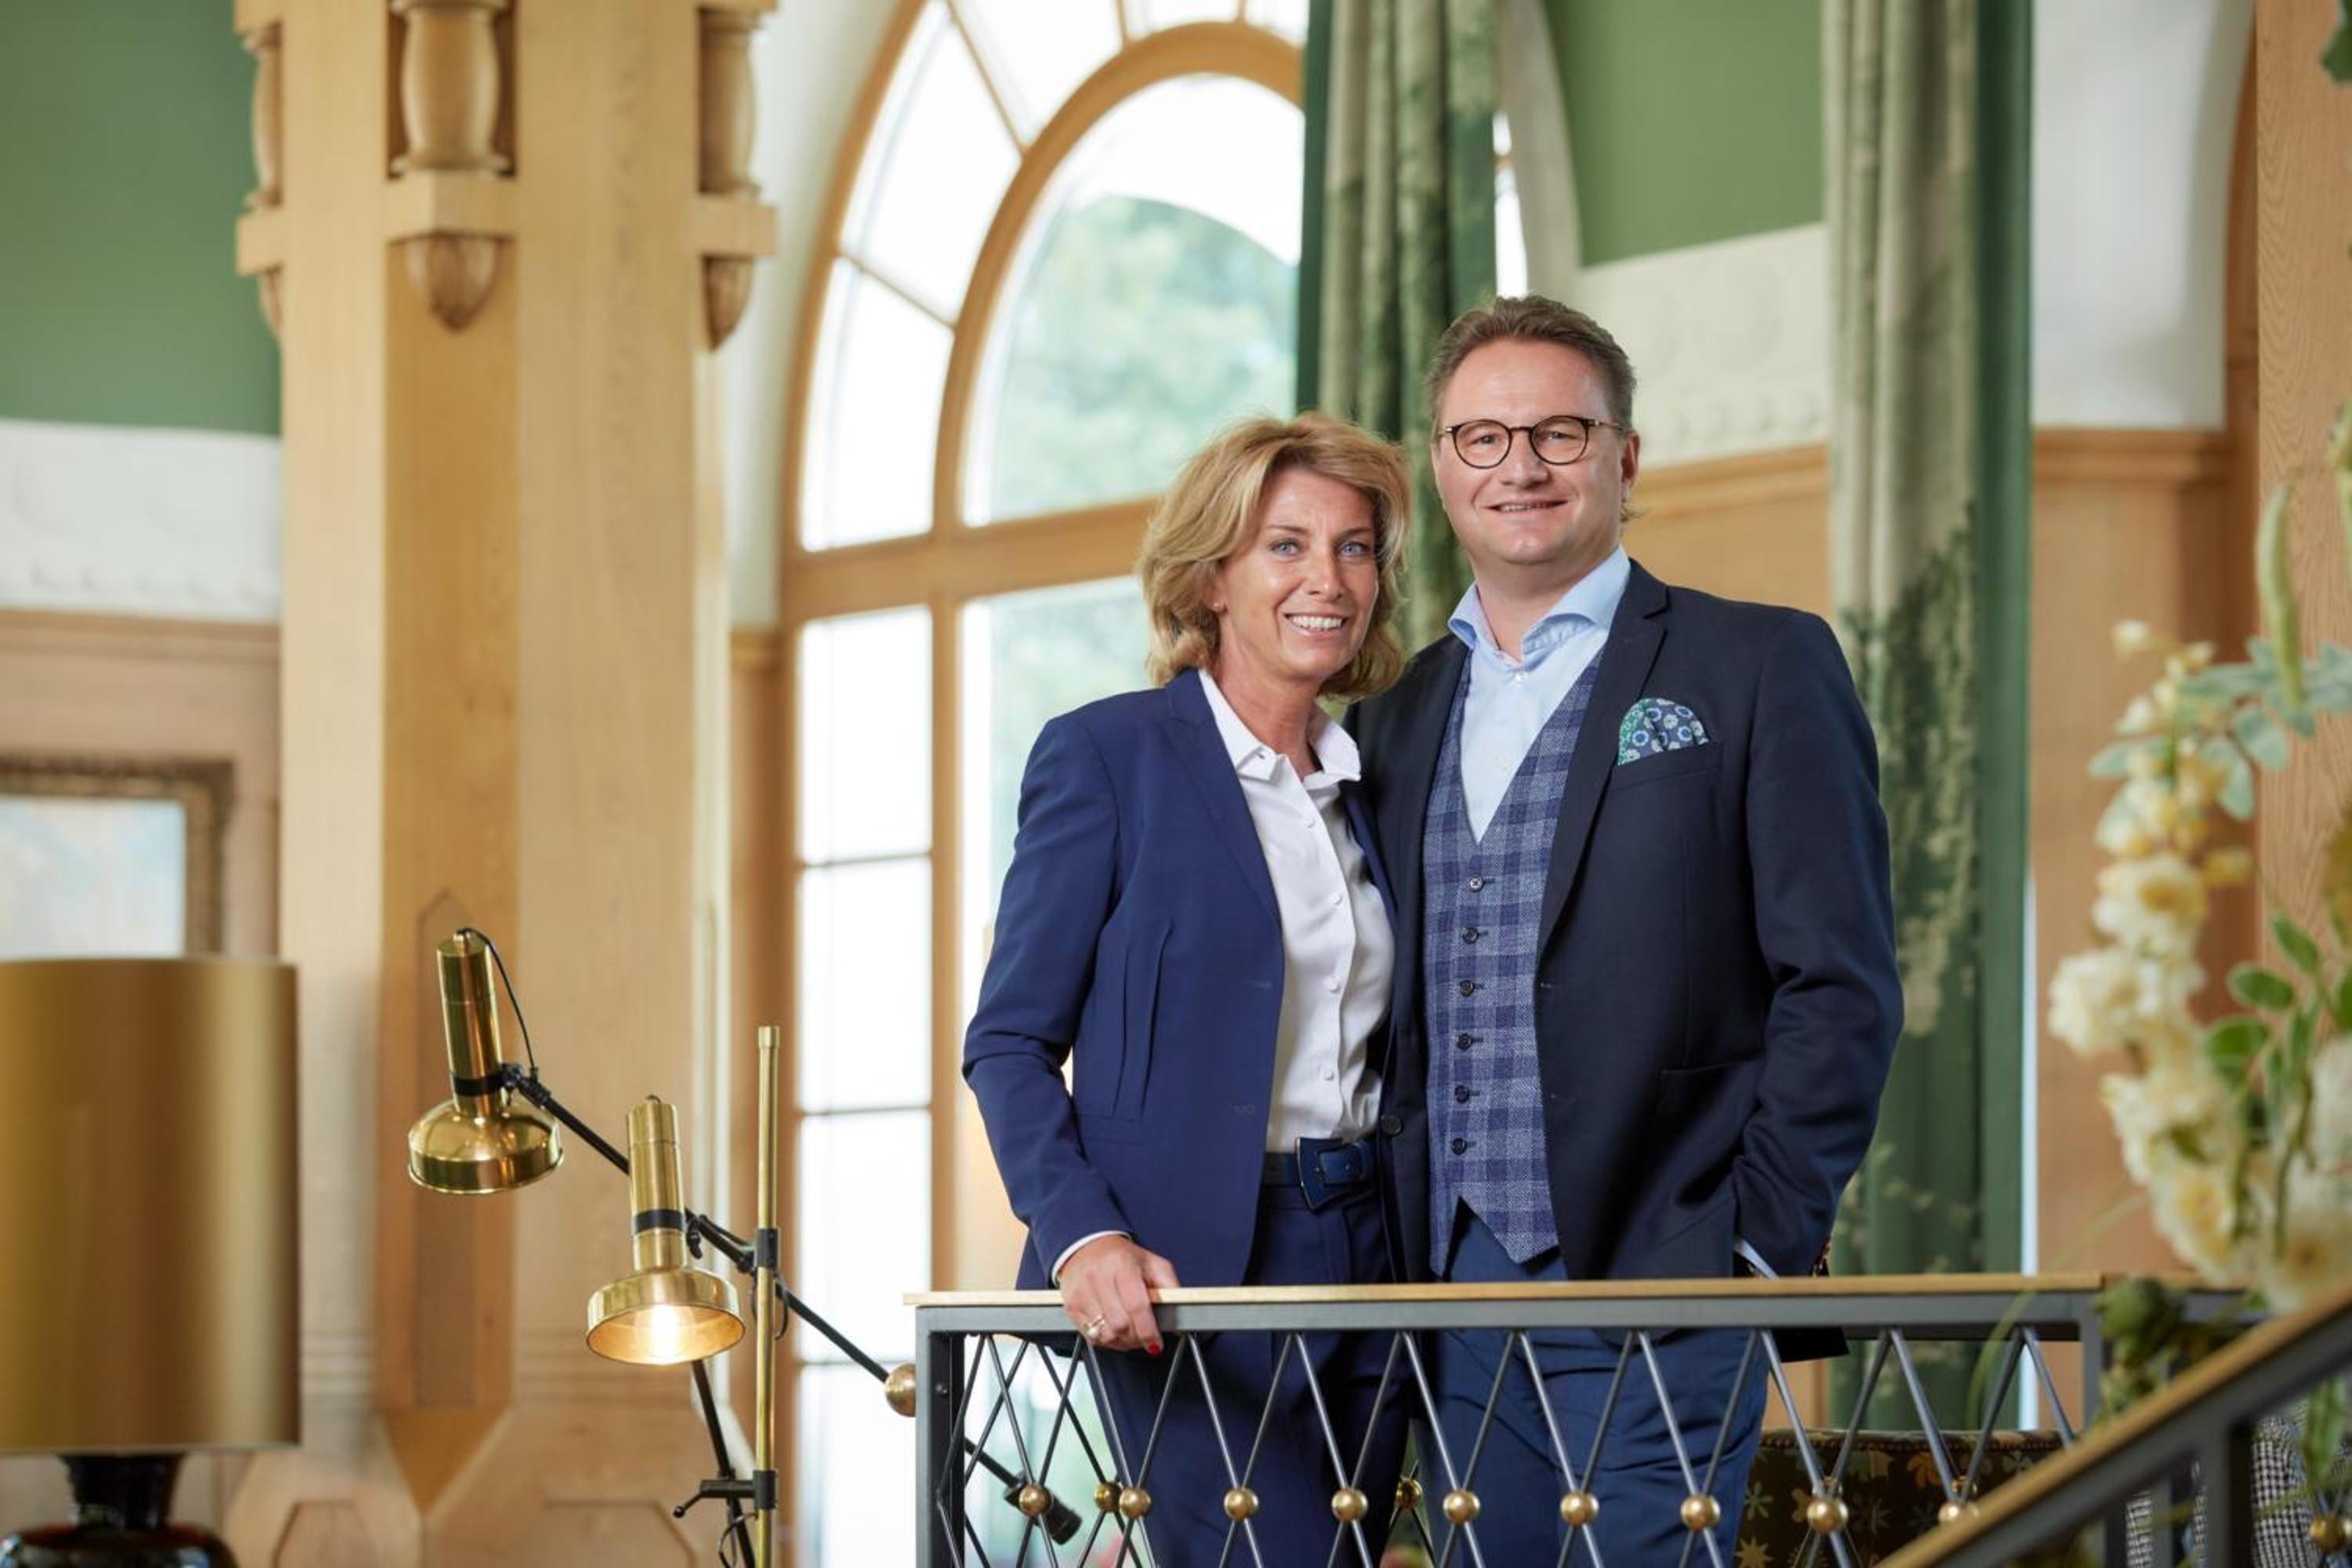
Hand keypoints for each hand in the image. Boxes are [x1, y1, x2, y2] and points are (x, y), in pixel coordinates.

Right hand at [1058, 1235, 1178, 1353]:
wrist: (1085, 1246)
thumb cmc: (1119, 1256)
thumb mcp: (1151, 1263)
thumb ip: (1169, 1286)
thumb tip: (1178, 1314)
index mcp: (1121, 1264)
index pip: (1137, 1306)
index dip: (1148, 1330)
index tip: (1155, 1342)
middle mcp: (1098, 1277)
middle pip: (1121, 1324)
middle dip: (1137, 1338)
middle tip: (1145, 1337)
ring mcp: (1082, 1293)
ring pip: (1106, 1334)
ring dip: (1123, 1342)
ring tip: (1130, 1333)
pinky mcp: (1071, 1306)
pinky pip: (1092, 1336)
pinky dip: (1107, 1340)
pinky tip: (1114, 1330)